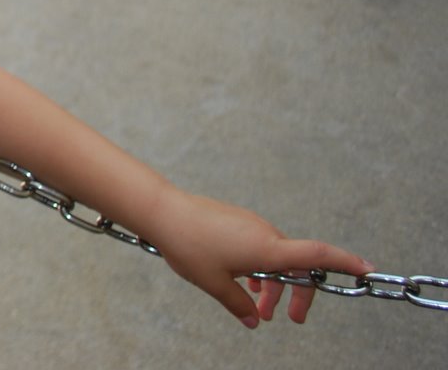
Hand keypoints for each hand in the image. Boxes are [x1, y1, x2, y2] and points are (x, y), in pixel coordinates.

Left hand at [146, 188, 373, 326]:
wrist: (163, 212)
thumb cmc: (190, 247)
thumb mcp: (215, 284)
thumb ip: (239, 305)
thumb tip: (254, 320)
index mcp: (267, 248)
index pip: (316, 254)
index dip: (344, 261)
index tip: (368, 268)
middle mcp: (265, 233)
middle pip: (296, 264)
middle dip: (297, 293)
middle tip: (290, 320)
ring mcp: (251, 225)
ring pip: (276, 258)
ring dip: (274, 284)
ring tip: (262, 309)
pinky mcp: (238, 221)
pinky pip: (260, 247)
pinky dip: (261, 268)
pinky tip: (247, 284)